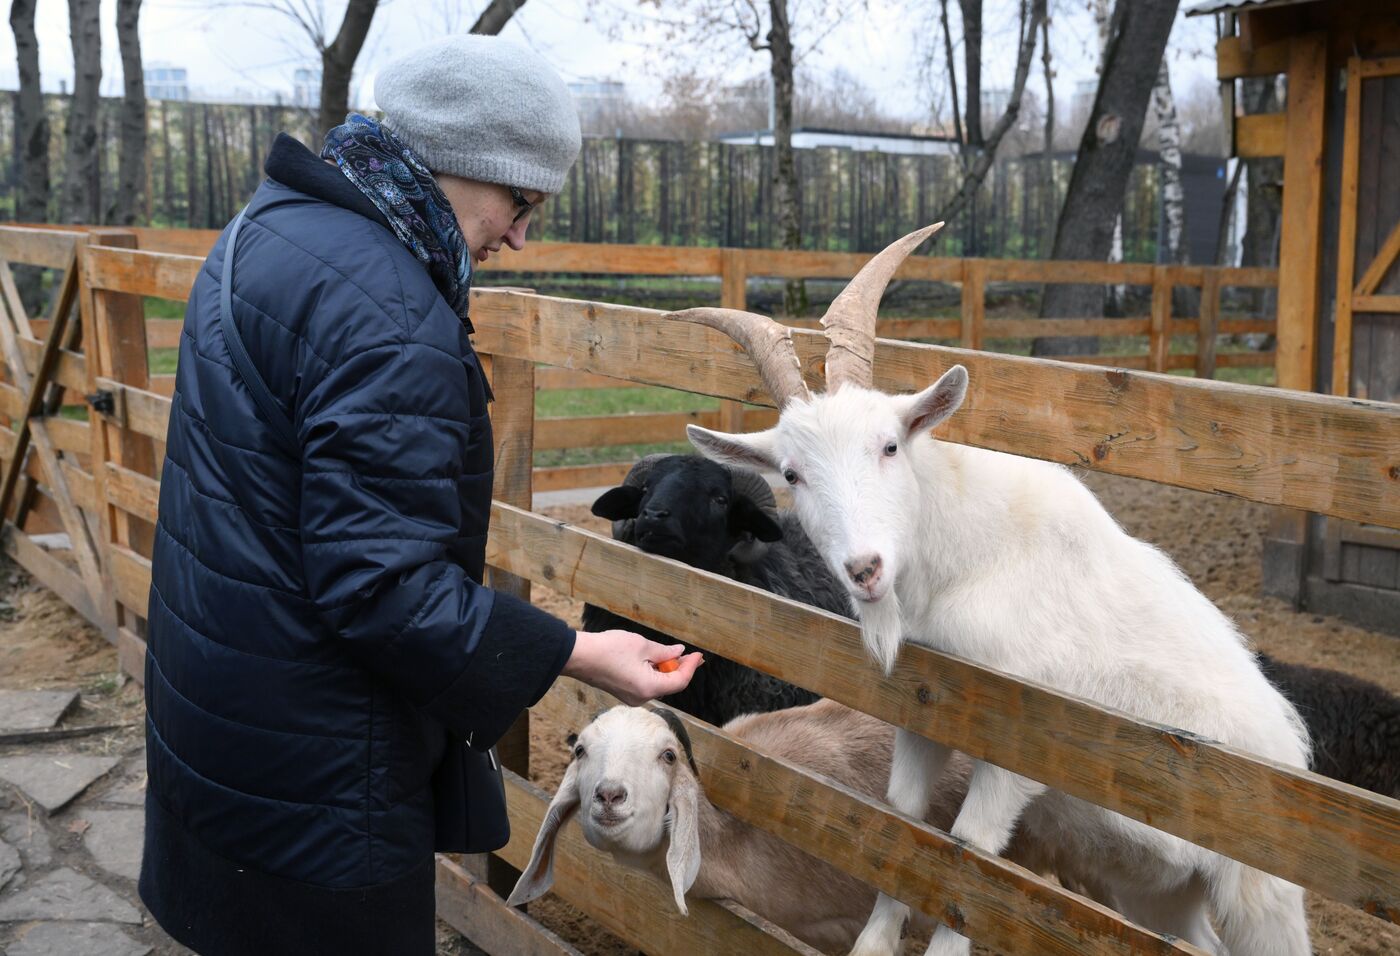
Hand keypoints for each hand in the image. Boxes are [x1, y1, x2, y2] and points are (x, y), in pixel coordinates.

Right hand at [562, 629, 702, 705]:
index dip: (691, 667)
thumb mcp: (642, 646)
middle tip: (690, 654)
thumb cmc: (609, 649)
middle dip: (680, 669)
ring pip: (658, 685)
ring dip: (667, 670)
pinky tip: (656, 660)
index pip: (679, 681)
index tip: (698, 655)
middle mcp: (642, 698)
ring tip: (674, 654)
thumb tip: (678, 653)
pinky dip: (654, 673)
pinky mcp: (624, 693)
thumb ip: (664, 652)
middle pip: (669, 685)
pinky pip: (646, 684)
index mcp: (649, 687)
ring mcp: (632, 697)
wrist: (579, 657)